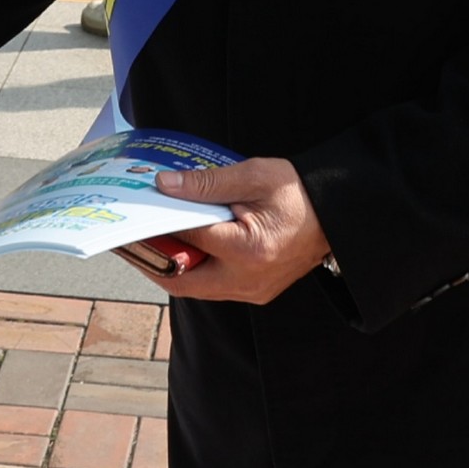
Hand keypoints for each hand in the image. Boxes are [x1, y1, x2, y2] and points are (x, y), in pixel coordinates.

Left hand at [148, 156, 331, 304]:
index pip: (190, 239)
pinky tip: (183, 246)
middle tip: (131, 239)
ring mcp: (254, 290)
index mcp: (249, 249)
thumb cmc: (298, 193)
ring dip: (172, 266)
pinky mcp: (257, 291)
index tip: (138, 210)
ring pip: (197, 288)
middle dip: (154, 260)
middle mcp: (249, 279)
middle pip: (184, 280)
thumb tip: (165, 185)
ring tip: (152, 239)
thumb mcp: (253, 176)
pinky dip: (194, 269)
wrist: (336, 215)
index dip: (160, 223)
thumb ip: (206, 183)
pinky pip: (214, 287)